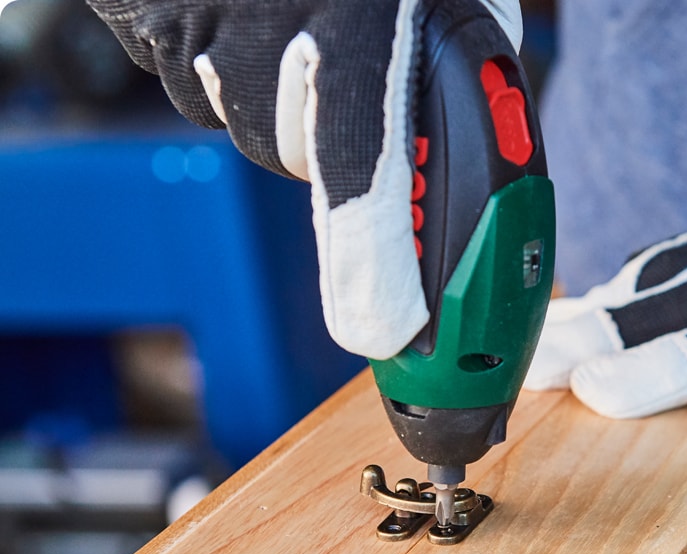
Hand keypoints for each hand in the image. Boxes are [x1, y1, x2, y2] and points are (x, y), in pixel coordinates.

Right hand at [88, 0, 521, 358]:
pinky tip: (252, 14)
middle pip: (306, 160)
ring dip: (286, 98)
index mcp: (361, 23)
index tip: (383, 335)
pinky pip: (198, 89)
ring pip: (254, 126)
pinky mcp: (149, 24)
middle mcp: (271, 34)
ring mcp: (198, 31)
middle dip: (341, 141)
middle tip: (358, 68)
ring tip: (305, 19)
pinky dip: (229, 68)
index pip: (362, 169)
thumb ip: (465, 53)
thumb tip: (485, 136)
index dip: (374, 266)